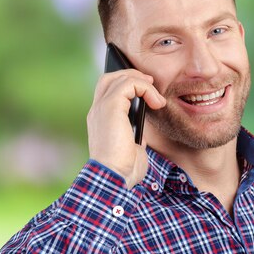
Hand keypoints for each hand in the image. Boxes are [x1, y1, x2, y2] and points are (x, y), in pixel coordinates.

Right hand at [87, 69, 165, 188]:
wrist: (114, 177)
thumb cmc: (124, 169)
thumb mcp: (130, 148)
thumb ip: (132, 135)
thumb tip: (141, 131)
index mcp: (100, 120)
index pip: (107, 91)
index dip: (126, 85)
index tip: (147, 92)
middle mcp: (97, 111)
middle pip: (110, 78)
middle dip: (132, 76)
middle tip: (151, 84)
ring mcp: (101, 108)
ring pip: (119, 78)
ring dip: (142, 83)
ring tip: (156, 97)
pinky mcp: (111, 107)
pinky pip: (128, 84)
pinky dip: (145, 88)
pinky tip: (156, 102)